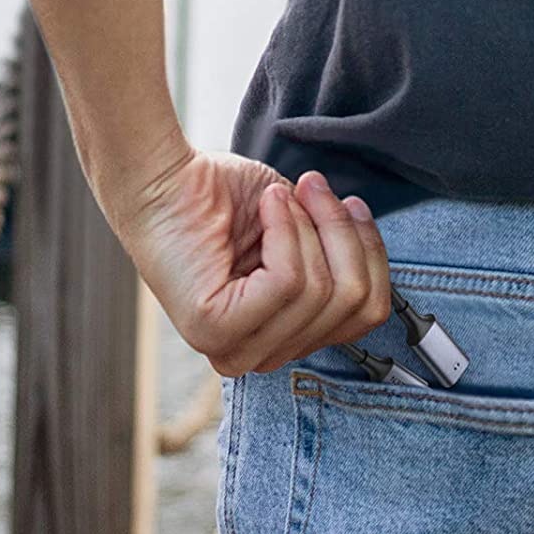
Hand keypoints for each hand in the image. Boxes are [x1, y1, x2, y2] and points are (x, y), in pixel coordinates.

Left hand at [108, 146, 392, 375]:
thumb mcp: (304, 230)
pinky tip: (266, 205)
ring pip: (322, 290)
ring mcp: (235, 350)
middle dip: (341, 233)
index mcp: (287, 338)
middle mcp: (262, 355)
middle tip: (313, 188)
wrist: (163, 177)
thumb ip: (340, 260)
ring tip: (278, 196)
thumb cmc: (225, 199)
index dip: (370, 252)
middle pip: (353, 304)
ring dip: (309, 225)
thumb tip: (369, 258)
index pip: (367, 314)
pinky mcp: (214, 330)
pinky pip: (287, 281)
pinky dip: (285, 231)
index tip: (351, 205)